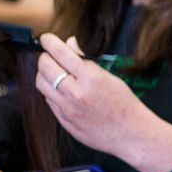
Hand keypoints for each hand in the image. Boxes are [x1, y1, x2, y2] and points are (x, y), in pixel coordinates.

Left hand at [36, 34, 171, 171]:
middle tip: (50, 54)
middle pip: (46, 67)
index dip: (51, 42)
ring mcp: (66, 108)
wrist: (130, 133)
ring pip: (41, 83)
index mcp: (91, 78)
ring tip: (54, 71)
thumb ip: (87, 62)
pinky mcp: (62, 119)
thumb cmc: (125, 104)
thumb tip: (70, 44)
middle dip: (45, 57)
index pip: (62, 54)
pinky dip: (50, 90)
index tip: (46, 38)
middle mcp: (75, 92)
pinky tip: (60, 88)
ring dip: (44, 73)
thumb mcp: (110, 78)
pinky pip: (48, 99)